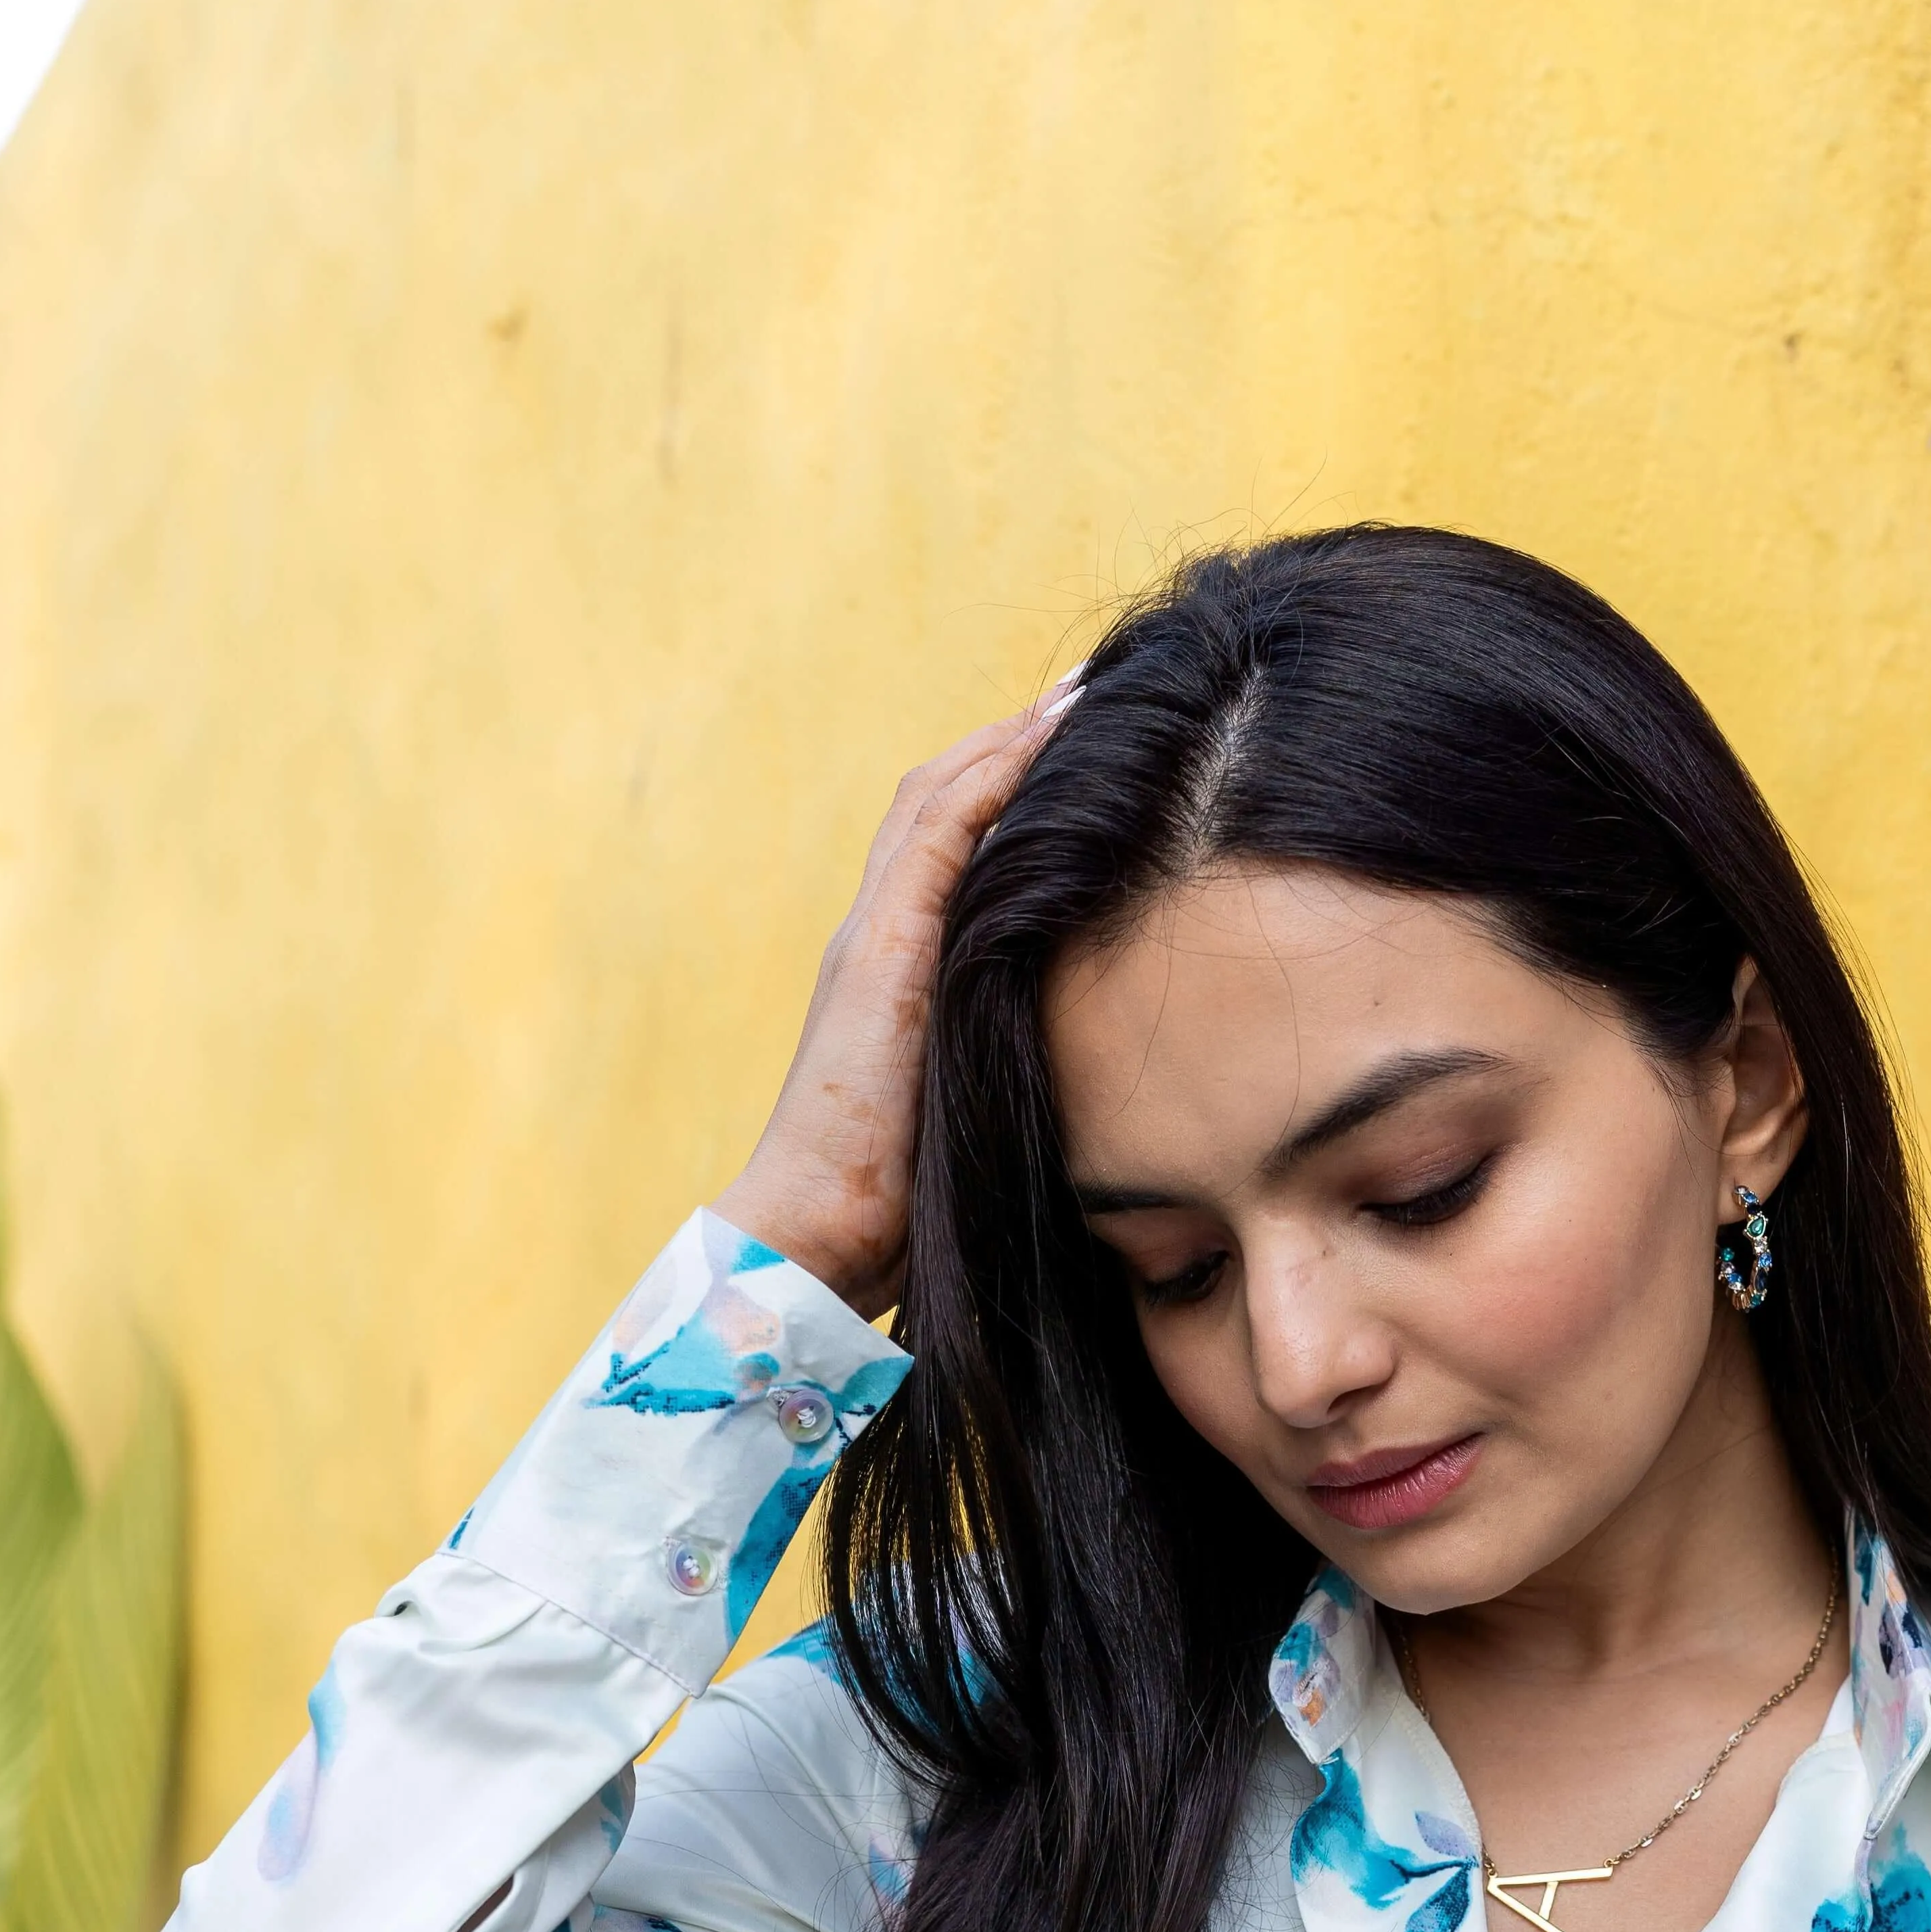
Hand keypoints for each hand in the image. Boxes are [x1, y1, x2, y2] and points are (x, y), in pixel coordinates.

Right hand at [716, 682, 1077, 1315]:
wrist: (817, 1239)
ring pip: (939, 798)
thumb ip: (1018, 1067)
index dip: (1013, 789)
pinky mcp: (883, 951)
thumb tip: (1112, 1077)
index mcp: (899, 971)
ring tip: (1082, 693)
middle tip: (1093, 691)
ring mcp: (875, 936)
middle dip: (1014, 741)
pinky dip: (992, 776)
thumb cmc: (905, 1207)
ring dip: (1009, 737)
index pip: (953, 848)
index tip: (1088, 753)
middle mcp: (879, 936)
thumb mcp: (980, 1112)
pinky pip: (939, 833)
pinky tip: (1046, 738)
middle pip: (944, 801)